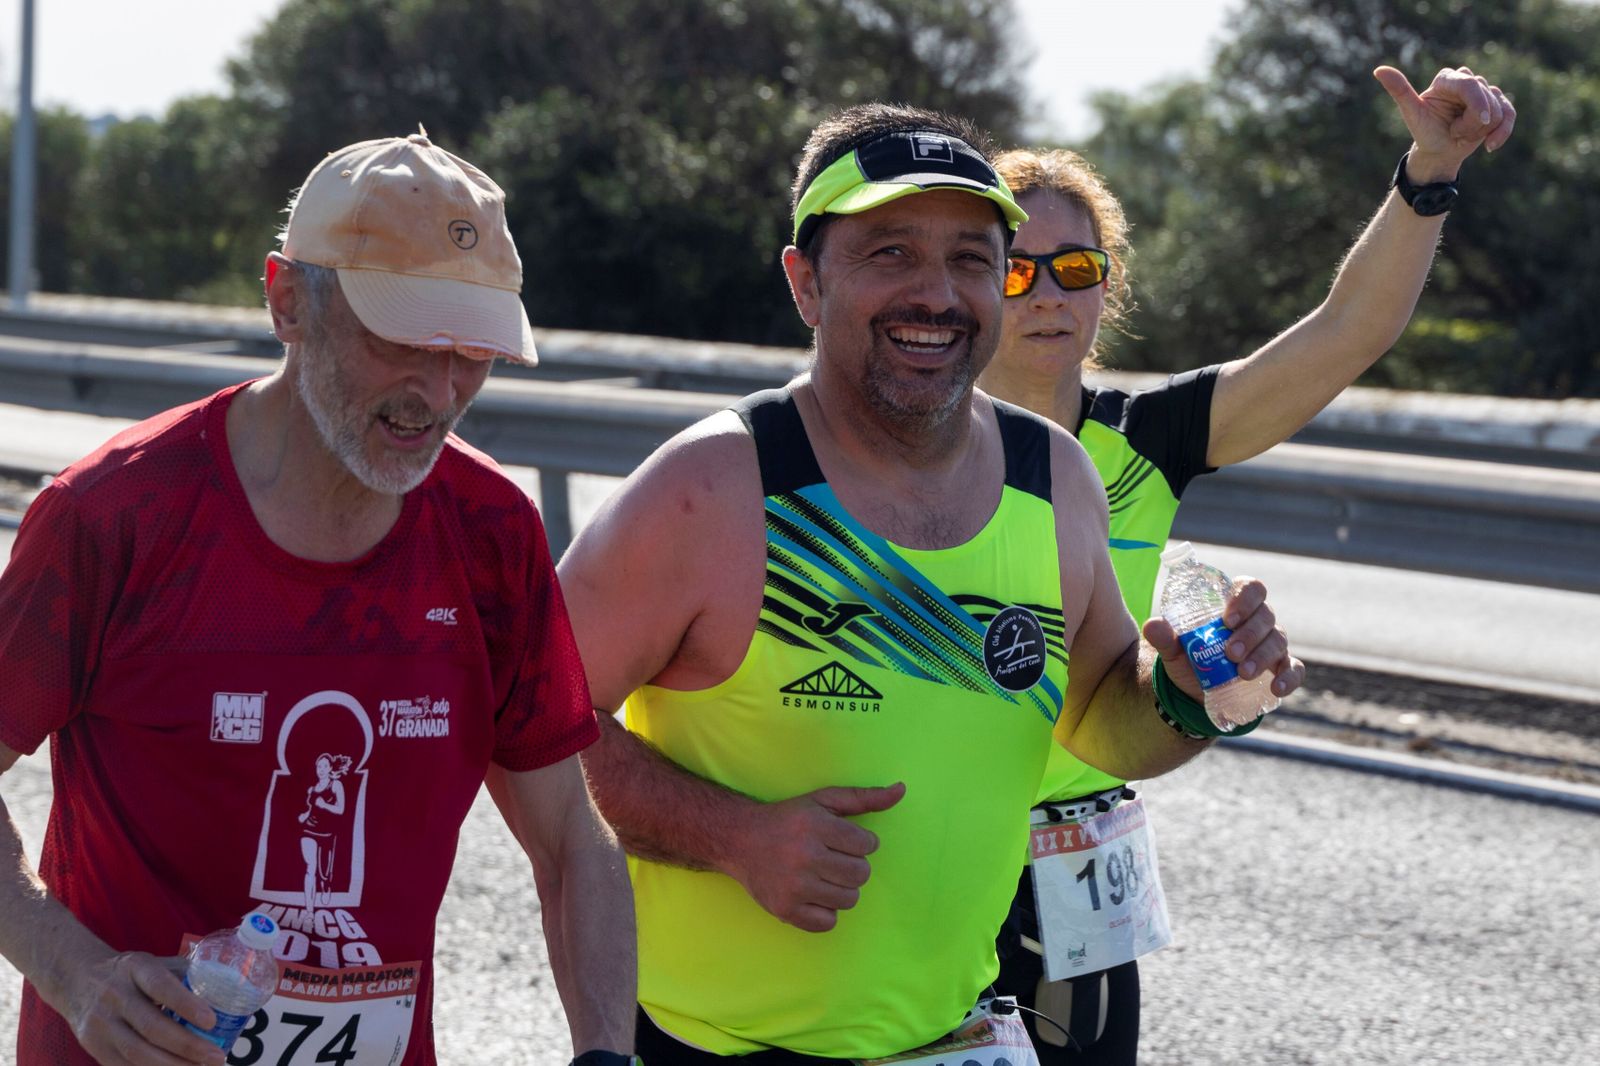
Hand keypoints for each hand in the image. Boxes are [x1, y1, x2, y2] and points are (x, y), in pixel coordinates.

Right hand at [64, 951, 225, 1064]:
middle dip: (187, 1045)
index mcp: (135, 968)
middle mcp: (114, 995)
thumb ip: (185, 973)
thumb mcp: (152, 962)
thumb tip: (229, 986)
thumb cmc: (129, 973)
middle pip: (151, 1027)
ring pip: (137, 1052)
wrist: (75, 980)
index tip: (212, 1021)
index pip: (161, 986)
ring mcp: (100, 1024)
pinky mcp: (94, 1047)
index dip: (186, 1004)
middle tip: (216, 1056)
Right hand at [726, 783, 906, 932]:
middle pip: (861, 874)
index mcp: (815, 825)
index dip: (861, 843)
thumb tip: (901, 789)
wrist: (740, 840)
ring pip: (849, 899)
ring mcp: (794, 886)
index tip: (843, 840)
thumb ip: (864, 797)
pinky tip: (812, 893)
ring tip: (824, 876)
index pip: (867, 845)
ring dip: (842, 889)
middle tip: (833, 859)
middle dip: (853, 866)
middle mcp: (804, 855)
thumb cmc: (789, 818)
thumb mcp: (824, 800)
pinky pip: (828, 922)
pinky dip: (825, 911)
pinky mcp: (785, 909)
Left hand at [1142, 576, 1304, 704]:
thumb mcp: (1175, 649)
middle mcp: (1258, 621)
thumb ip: (1165, 636)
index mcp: (1235, 605)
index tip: (1227, 619)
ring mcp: (1271, 644)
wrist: (1197, 691)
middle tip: (1230, 653)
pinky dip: (1289, 677)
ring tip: (1242, 673)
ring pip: (1278, 641)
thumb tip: (1153, 625)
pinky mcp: (1280, 668)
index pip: (1250, 588)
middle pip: (1266, 615)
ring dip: (1262, 656)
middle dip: (1250, 633)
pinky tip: (1276, 688)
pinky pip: (1294, 668)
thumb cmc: (1191, 658)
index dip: (1244, 599)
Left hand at [1374, 65, 1515, 179]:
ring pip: (1498, 109)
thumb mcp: (1411, 113)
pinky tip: (1490, 146)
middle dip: (1473, 123)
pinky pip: (1510, 114)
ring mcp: (1483, 92)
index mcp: (1445, 79)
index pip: (1470, 83)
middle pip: (1486, 98)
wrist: (1438, 152)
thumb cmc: (1424, 132)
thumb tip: (1378, 70)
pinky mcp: (1497, 104)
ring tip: (1462, 135)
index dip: (1477, 103)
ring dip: (1482, 130)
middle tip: (1454, 132)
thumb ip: (1399, 90)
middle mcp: (1466, 80)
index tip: (1480, 121)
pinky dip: (1503, 132)